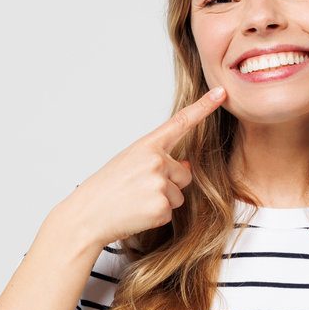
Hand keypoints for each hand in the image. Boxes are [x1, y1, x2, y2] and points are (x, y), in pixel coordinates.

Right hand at [60, 86, 227, 247]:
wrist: (87, 215)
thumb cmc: (106, 188)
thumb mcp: (130, 163)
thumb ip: (159, 159)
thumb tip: (187, 164)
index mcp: (146, 146)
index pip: (180, 122)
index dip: (203, 107)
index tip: (221, 93)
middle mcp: (156, 161)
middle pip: (184, 173)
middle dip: (170, 183)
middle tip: (139, 189)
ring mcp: (160, 184)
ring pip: (179, 195)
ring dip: (163, 201)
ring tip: (136, 201)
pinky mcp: (162, 207)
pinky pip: (171, 212)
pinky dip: (157, 216)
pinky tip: (137, 213)